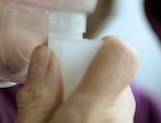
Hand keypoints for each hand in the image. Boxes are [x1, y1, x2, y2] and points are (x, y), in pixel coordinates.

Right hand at [16, 38, 137, 122]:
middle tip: (54, 98)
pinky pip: (111, 115)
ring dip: (87, 101)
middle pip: (112, 74)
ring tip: (58, 117)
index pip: (122, 54)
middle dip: (82, 77)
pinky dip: (93, 116)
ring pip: (112, 98)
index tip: (76, 54)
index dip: (102, 46)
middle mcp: (119, 117)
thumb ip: (38, 96)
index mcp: (93, 110)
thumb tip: (45, 54)